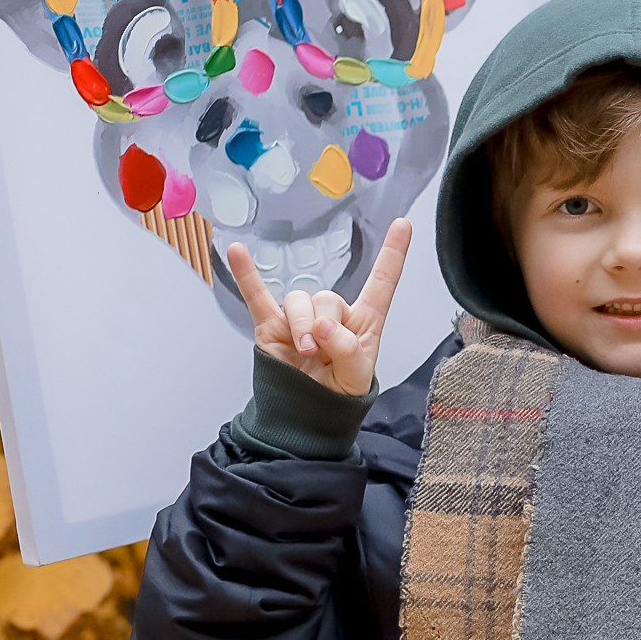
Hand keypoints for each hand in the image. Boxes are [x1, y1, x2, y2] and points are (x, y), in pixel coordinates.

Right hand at [227, 218, 411, 396]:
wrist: (306, 414)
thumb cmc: (338, 393)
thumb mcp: (357, 377)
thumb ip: (348, 350)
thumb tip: (322, 326)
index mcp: (363, 321)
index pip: (381, 282)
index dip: (392, 254)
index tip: (404, 225)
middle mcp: (332, 314)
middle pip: (327, 297)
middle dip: (323, 324)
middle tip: (319, 354)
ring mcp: (300, 318)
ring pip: (298, 300)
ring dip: (300, 324)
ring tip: (303, 351)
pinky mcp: (272, 326)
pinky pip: (257, 295)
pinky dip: (246, 275)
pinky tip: (236, 251)